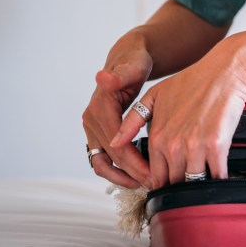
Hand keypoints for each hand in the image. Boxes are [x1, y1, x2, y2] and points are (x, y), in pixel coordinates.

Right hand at [82, 48, 154, 188]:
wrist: (128, 61)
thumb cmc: (134, 64)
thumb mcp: (133, 66)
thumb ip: (121, 75)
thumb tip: (102, 77)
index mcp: (100, 108)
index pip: (116, 143)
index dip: (134, 162)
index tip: (153, 174)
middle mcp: (91, 120)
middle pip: (111, 156)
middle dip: (132, 172)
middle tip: (154, 184)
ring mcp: (92, 129)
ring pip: (102, 162)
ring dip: (120, 176)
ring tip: (143, 185)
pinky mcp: (97, 134)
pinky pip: (104, 159)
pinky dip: (118, 170)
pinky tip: (136, 176)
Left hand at [110, 40, 245, 187]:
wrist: (224, 72)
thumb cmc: (193, 81)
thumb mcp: (154, 97)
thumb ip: (132, 122)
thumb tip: (115, 143)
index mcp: (157, 137)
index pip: (155, 175)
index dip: (163, 182)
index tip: (171, 181)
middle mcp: (173, 145)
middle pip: (174, 182)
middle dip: (180, 186)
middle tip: (188, 185)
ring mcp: (195, 146)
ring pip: (193, 181)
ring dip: (199, 184)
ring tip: (204, 180)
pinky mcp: (216, 145)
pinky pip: (216, 174)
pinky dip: (218, 178)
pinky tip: (220, 175)